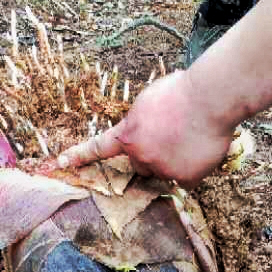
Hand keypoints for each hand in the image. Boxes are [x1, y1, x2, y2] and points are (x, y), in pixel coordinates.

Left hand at [52, 69, 235, 186]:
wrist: (210, 99)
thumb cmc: (183, 91)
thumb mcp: (149, 100)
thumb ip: (140, 120)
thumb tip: (144, 131)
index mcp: (128, 134)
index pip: (99, 147)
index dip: (80, 156)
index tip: (61, 162)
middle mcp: (140, 156)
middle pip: (140, 166)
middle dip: (152, 156)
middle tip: (171, 135)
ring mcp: (162, 170)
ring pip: (163, 173)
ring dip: (173, 161)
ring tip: (190, 137)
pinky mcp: (184, 179)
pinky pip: (186, 179)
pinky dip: (194, 167)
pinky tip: (201, 148)